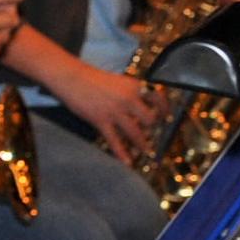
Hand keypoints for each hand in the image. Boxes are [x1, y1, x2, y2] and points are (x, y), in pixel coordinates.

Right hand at [53, 64, 169, 171]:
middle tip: (153, 134)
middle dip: (153, 129)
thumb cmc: (94, 79)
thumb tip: (142, 109)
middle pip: (150, 119)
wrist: (72, 78)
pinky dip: (122, 153)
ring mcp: (115, 111)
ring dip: (142, 144)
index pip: (158, 98)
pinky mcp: (101, 121)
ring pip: (135, 133)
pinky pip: (115, 140)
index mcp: (134, 86)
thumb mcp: (118, 82)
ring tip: (146, 152)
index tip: (167, 116)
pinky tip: (127, 162)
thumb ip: (131, 93)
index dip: (165, 109)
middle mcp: (128, 99)